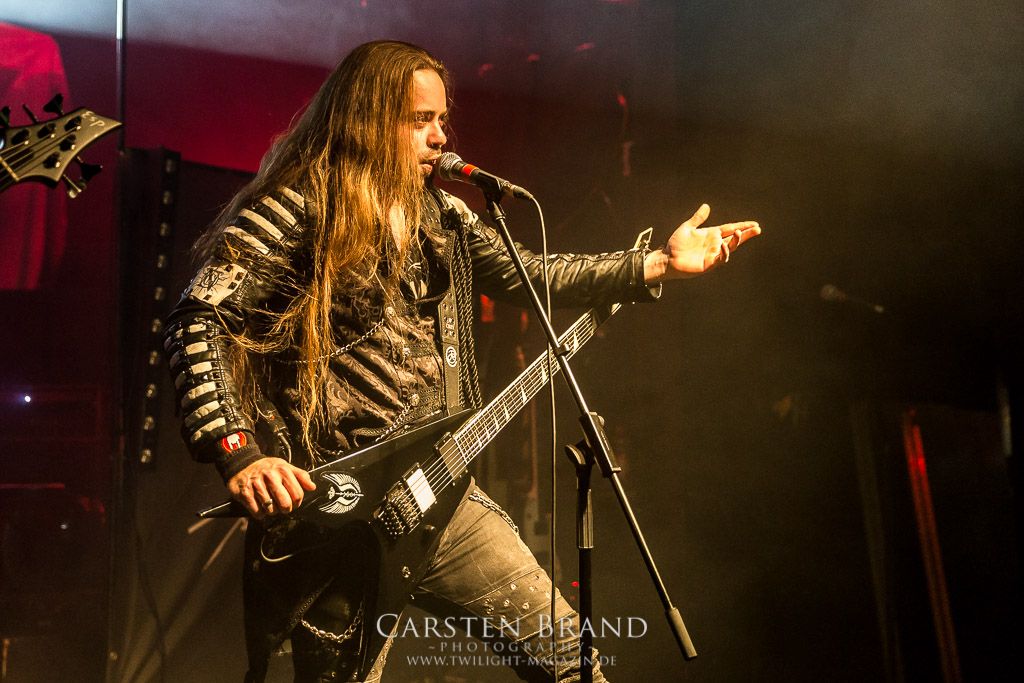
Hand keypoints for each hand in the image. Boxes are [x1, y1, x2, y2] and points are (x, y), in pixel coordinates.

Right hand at [227, 457, 315, 518]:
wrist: (242, 463)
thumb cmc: (266, 467)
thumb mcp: (285, 466)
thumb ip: (300, 475)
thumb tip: (312, 487)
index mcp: (283, 470)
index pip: (297, 494)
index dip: (297, 502)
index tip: (293, 502)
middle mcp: (270, 477)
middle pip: (285, 504)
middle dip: (285, 509)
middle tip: (282, 506)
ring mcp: (257, 485)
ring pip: (271, 510)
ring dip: (271, 510)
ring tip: (269, 503)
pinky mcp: (245, 493)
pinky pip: (257, 512)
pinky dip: (260, 513)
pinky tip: (260, 504)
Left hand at [644, 204, 760, 282]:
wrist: (667, 258)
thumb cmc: (676, 244)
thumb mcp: (687, 227)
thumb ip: (698, 218)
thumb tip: (706, 206)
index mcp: (712, 234)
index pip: (730, 229)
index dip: (742, 226)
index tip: (754, 224)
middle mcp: (715, 244)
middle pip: (734, 238)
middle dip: (746, 234)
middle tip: (758, 229)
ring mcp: (713, 254)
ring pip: (729, 248)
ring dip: (735, 241)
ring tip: (739, 232)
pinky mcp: (708, 264)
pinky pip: (720, 259)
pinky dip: (724, 252)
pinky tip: (725, 245)